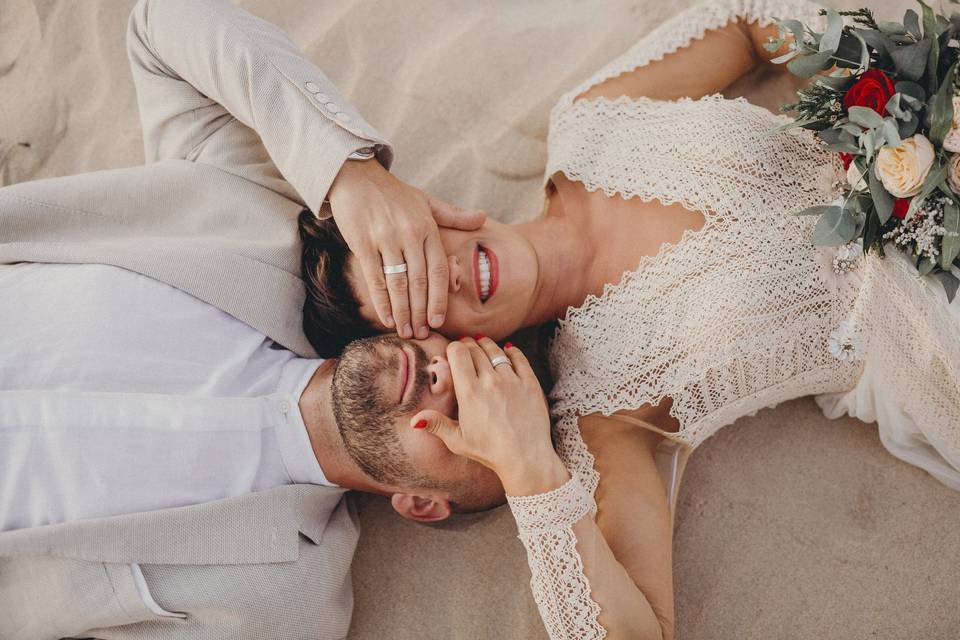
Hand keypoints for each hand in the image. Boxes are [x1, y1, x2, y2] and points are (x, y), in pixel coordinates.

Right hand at [327, 159, 485, 338]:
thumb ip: (454, 215)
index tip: (439, 321)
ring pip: (398, 283)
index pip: (438, 270)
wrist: (356, 176)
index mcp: (427, 228)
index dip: (440, 298)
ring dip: (403, 312)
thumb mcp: (426, 201)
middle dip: (422, 312)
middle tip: (423, 334)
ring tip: (407, 331)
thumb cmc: (393, 193)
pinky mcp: (363, 243)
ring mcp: (386, 239)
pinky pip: (374, 278)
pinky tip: (387, 318)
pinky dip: (382, 301)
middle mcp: (409, 234)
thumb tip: (483, 217)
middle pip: (419, 281)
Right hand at [409, 338, 568, 495]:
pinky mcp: (530, 383)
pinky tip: (507, 352)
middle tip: (466, 346)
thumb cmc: (489, 451)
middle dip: (468, 344)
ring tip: (482, 345)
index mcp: (469, 393)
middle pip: (476, 348)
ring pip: (496, 350)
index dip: (453, 348)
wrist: (525, 458)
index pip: (458, 353)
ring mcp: (512, 381)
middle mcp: (490, 382)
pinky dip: (511, 351)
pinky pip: (519, 358)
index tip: (453, 353)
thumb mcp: (458, 441)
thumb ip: (436, 425)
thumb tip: (413, 421)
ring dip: (487, 345)